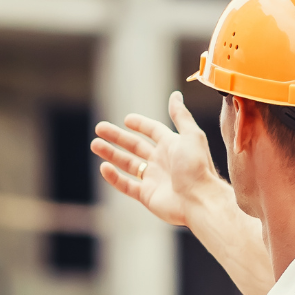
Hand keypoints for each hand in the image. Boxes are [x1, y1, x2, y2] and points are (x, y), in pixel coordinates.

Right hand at [92, 91, 234, 227]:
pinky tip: (104, 167)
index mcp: (172, 145)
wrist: (199, 199)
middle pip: (135, 146)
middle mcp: (162, 161)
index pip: (153, 131)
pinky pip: (126, 185)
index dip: (140, 124)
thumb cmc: (197, 167)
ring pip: (127, 164)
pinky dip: (114, 177)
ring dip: (111, 154)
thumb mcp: (191, 135)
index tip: (126, 120)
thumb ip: (180, 115)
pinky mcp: (147, 195)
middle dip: (117, 137)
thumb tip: (176, 94)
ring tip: (95, 144)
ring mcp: (153, 179)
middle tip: (99, 128)